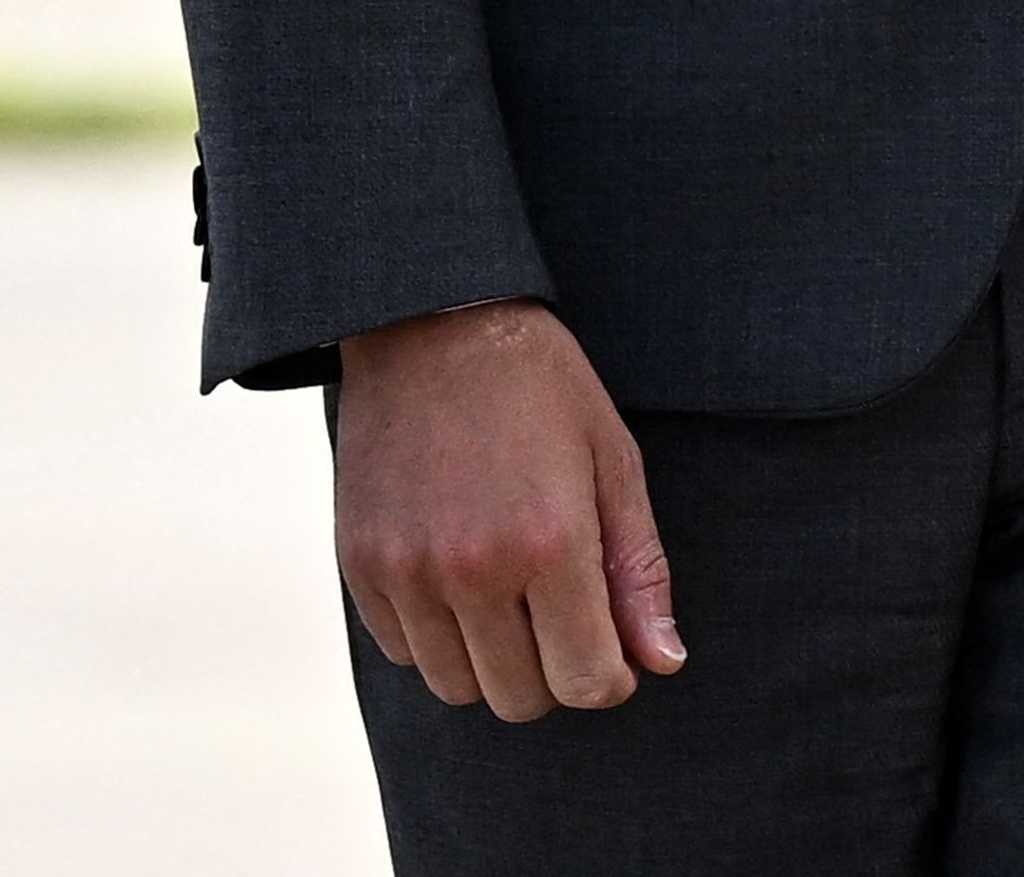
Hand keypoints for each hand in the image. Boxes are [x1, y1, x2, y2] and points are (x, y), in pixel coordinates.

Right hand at [334, 296, 679, 717]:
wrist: (432, 325)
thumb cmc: (541, 387)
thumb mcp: (613, 461)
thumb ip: (638, 571)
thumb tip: (664, 661)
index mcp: (548, 544)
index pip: (583, 680)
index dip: (609, 679)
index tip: (615, 655)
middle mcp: (470, 570)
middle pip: (519, 697)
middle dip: (555, 673)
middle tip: (565, 617)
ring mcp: (406, 573)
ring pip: (456, 687)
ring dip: (493, 661)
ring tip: (512, 595)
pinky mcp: (359, 567)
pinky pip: (403, 651)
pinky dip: (437, 636)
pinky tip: (460, 578)